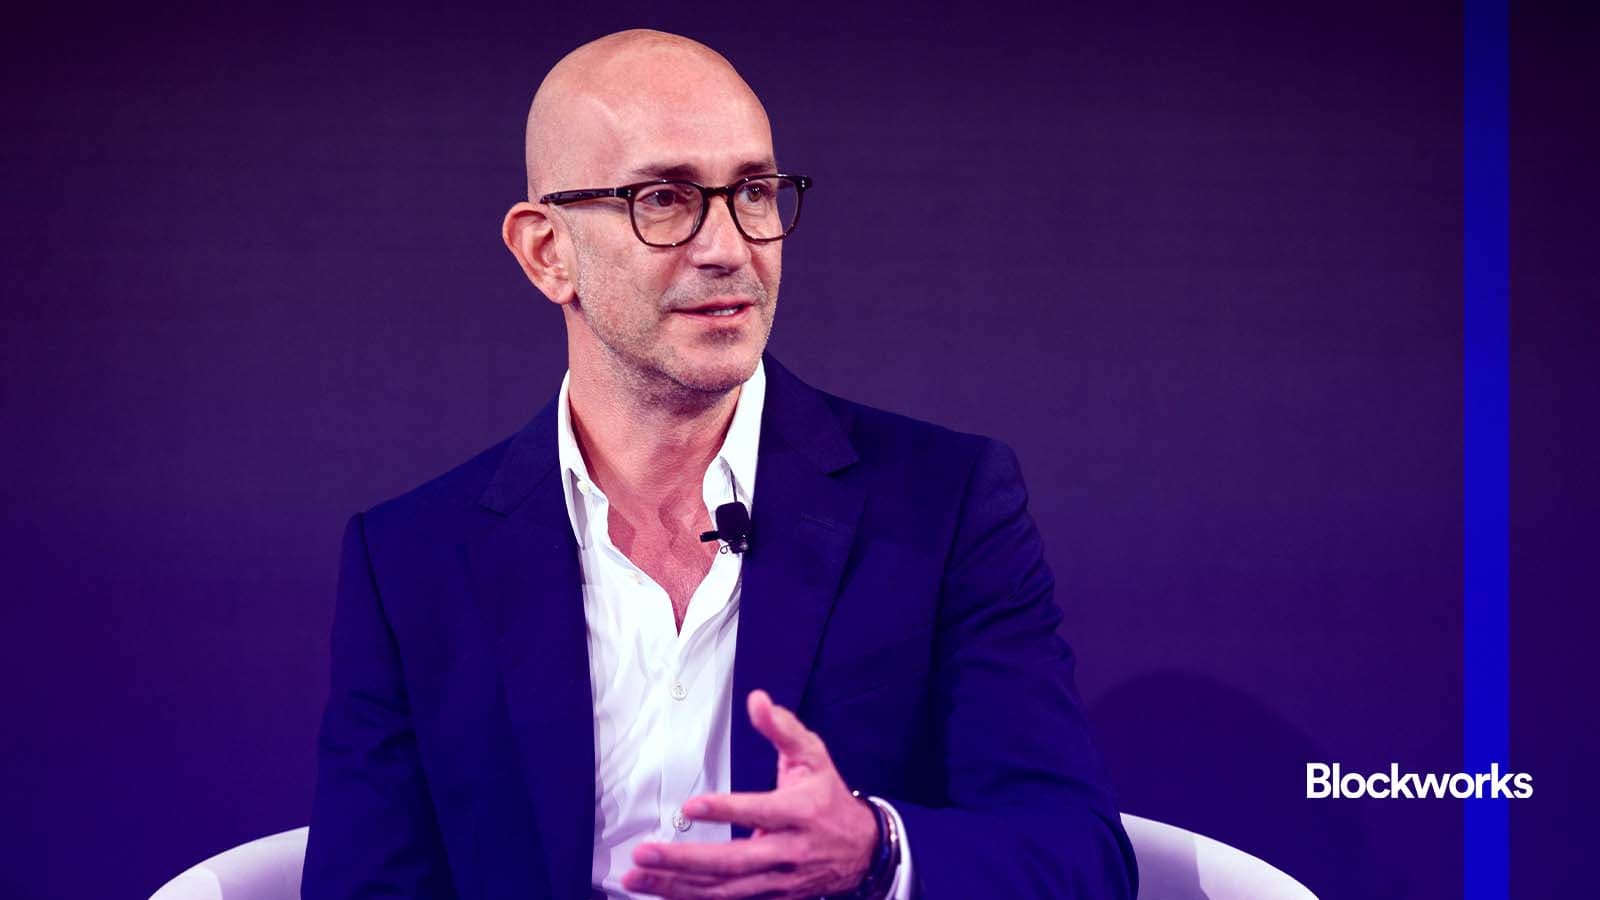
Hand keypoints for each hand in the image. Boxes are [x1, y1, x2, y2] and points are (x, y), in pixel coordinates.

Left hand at [621, 689, 878, 898]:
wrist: (863, 851)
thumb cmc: (829, 797)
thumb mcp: (813, 756)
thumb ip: (783, 729)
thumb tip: (757, 700)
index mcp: (801, 812)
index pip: (761, 812)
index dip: (726, 811)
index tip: (689, 807)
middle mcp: (789, 851)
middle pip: (734, 862)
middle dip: (684, 860)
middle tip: (644, 851)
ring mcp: (779, 880)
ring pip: (725, 890)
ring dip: (677, 886)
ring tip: (637, 875)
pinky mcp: (772, 897)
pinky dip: (692, 899)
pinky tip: (662, 891)